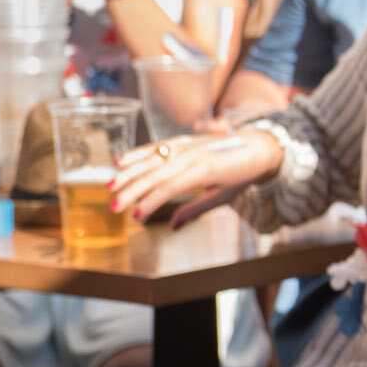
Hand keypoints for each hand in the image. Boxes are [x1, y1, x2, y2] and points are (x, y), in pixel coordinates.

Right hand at [107, 129, 283, 226]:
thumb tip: (172, 226)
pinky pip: (156, 146)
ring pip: (151, 159)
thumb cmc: (240, 176)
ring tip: (110, 187)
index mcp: (204, 171)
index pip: (170, 188)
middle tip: (114, 207)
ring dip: (129, 173)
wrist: (256, 146)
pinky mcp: (182, 140)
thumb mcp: (223, 196)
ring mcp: (186, 145)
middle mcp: (192, 155)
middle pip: (155, 174)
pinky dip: (138, 153)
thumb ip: (196, 210)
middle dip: (132, 191)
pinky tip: (120, 161)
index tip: (136, 217)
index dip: (151, 203)